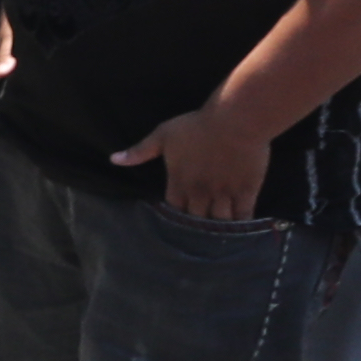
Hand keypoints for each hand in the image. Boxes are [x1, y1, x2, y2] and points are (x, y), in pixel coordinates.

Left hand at [113, 90, 271, 223]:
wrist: (235, 120)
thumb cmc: (197, 125)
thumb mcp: (163, 135)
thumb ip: (140, 151)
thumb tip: (114, 159)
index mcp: (179, 183)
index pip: (173, 211)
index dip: (175, 218)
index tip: (176, 223)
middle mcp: (200, 194)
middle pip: (196, 222)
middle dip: (195, 230)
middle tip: (197, 236)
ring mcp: (224, 194)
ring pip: (219, 223)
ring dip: (217, 231)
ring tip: (218, 239)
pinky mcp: (246, 192)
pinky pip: (243, 217)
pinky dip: (242, 226)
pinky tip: (242, 232)